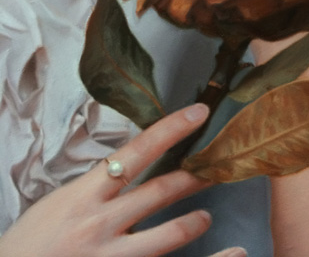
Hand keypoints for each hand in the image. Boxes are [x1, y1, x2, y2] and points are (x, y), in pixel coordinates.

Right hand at [0, 104, 246, 256]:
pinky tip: (233, 255)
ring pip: (166, 234)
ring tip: (205, 214)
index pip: (135, 153)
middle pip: (158, 191)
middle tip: (215, 164)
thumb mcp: (56, 204)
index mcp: (83, 195)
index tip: (197, 114)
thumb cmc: (27, 244)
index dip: (170, 130)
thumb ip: (92, 188)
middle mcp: (100, 223)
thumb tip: (123, 171)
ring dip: (192, 220)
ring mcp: (111, 256)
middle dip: (190, 176)